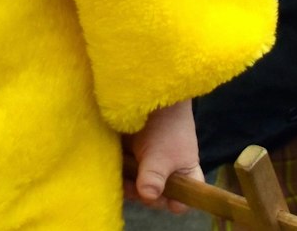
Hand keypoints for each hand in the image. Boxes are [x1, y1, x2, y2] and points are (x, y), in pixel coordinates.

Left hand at [123, 99, 200, 213]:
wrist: (151, 93)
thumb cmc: (166, 126)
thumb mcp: (161, 155)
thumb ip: (154, 178)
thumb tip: (148, 196)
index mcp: (184, 174)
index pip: (182, 200)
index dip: (171, 202)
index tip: (158, 196)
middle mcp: (167, 172)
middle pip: (155, 195)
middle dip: (143, 194)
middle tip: (132, 186)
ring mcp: (148, 163)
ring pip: (137, 185)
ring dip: (127, 184)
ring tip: (121, 177)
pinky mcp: (131, 154)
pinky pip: (124, 171)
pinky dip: (118, 172)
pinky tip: (112, 169)